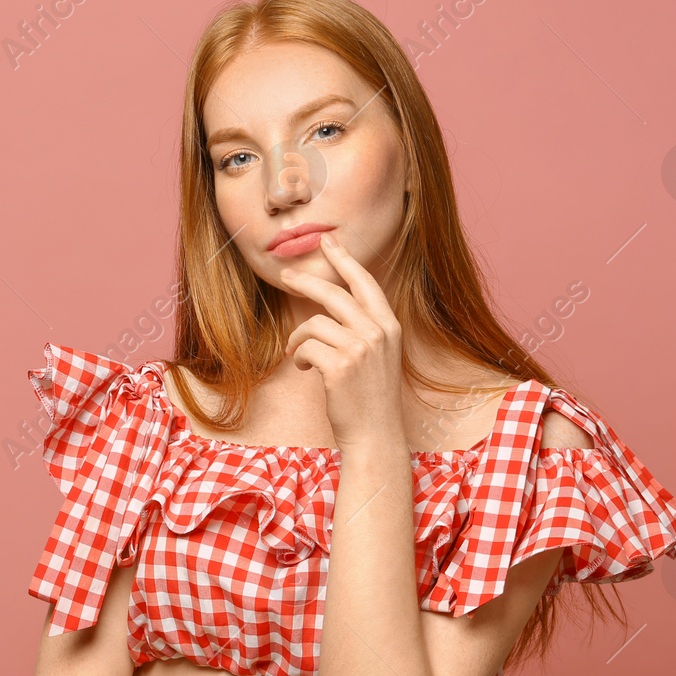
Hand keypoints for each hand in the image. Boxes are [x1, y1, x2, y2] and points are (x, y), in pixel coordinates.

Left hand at [278, 232, 403, 450]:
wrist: (375, 434)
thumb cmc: (370, 397)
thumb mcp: (376, 356)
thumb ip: (361, 329)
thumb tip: (329, 306)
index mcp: (389, 326)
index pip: (365, 283)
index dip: (345, 260)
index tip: (328, 242)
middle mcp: (378, 332)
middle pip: (334, 293)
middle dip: (305, 282)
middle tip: (286, 275)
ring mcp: (360, 348)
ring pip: (314, 324)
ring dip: (299, 338)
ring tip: (299, 354)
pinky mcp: (340, 366)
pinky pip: (306, 347)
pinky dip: (300, 357)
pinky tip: (307, 369)